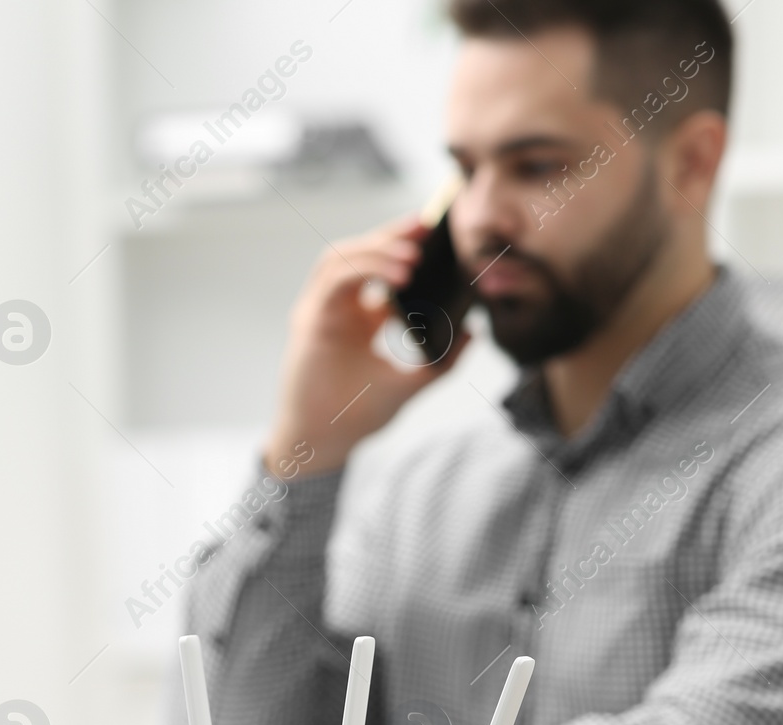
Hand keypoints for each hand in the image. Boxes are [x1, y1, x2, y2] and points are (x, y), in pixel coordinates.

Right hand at [264, 215, 468, 473]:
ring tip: (413, 254)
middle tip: (427, 224)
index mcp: (359, 315)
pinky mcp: (309, 320)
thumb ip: (443, 359)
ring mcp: (320, 310)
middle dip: (392, 234)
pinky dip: (363, 270)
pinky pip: (333, 281)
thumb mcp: (412, 382)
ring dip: (377, 249)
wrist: (324, 443)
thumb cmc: (358, 414)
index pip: (379, 265)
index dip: (403, 244)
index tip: (436, 233)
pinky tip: (396, 277)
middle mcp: (337, 306)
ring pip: (341, 257)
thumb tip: (474, 330)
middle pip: (359, 251)